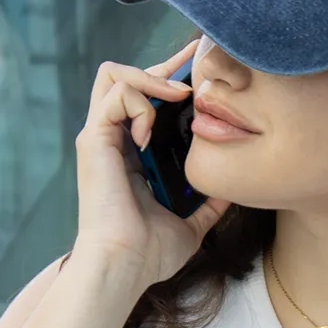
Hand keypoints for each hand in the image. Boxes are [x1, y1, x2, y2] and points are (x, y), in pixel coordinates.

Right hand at [73, 38, 231, 288]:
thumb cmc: (149, 253)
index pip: (144, 99)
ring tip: (177, 98)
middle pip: (125, 76)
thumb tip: (234, 191)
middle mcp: (112, 140)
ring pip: (112, 75)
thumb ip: (209, 205)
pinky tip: (151, 135)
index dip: (169, 79)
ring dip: (149, 79)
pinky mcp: (92, 141)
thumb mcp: (191, 223)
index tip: (197, 68)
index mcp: (131, 154)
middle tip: (193, 61)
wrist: (125, 267)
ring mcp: (99, 138)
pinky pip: (115, 96)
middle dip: (161, 66)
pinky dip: (139, 105)